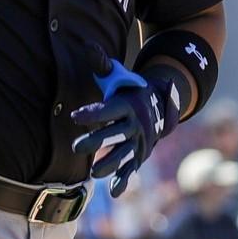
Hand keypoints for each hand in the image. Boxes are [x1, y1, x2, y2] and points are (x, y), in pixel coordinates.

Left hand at [69, 59, 173, 196]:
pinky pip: (132, 168)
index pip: (109, 108)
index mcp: (128, 104)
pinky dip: (124, 180)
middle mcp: (136, 124)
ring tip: (93, 172)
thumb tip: (86, 45)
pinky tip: (114, 193)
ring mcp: (140, 141)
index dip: (93, 112)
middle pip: (115, 133)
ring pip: (124, 154)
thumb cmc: (130, 89)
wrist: (162, 103)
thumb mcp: (119, 75)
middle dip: (97, 140)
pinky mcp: (140, 154)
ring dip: (110, 163)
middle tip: (76, 147)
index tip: (74, 116)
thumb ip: (101, 64)